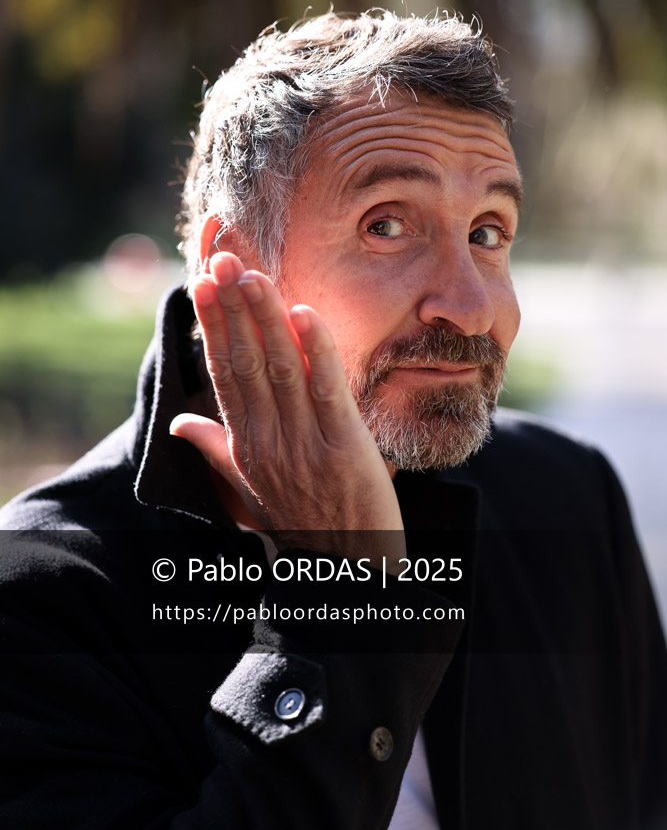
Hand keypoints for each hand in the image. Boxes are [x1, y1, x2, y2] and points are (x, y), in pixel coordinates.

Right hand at [170, 252, 404, 565]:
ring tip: (253, 276)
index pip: (223, 374)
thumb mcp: (251, 487)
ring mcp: (304, 445)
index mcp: (245, 445)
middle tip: (222, 260)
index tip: (202, 283)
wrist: (349, 569)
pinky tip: (304, 314)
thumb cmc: (302, 519)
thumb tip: (177, 425)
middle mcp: (268, 441)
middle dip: (233, 310)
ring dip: (266, 320)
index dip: (213, 327)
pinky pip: (328, 392)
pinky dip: (317, 351)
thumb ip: (217, 449)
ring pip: (281, 370)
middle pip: (245, 364)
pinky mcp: (344, 448)